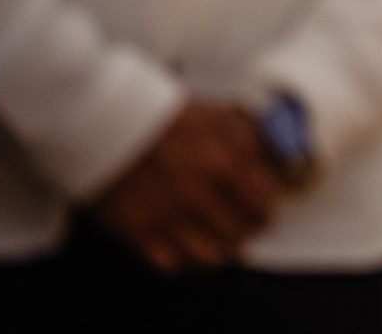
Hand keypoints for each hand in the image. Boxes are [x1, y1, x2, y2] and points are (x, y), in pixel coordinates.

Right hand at [90, 101, 283, 271]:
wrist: (106, 123)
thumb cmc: (168, 119)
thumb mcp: (218, 117)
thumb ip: (251, 139)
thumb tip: (275, 161)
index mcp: (226, 163)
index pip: (264, 203)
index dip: (265, 206)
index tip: (261, 206)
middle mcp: (201, 194)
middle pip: (242, 233)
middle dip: (245, 230)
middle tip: (241, 226)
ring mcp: (170, 215)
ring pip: (212, 256)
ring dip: (219, 250)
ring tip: (218, 241)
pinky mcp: (140, 231)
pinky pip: (175, 264)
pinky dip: (186, 261)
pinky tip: (189, 248)